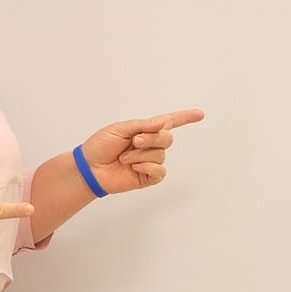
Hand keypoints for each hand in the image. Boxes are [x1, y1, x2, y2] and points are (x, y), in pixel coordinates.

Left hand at [78, 109, 205, 194]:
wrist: (90, 168)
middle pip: (167, 138)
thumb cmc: (101, 145)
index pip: (170, 122)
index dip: (185, 117)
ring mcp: (150, 162)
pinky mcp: (148, 177)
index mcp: (145, 130)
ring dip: (141, 155)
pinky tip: (134, 168)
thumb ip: (143, 125)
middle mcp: (150, 145)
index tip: (200, 114)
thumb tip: (164, 122)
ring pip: (160, 155)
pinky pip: (159, 171)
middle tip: (133, 141)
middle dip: (151, 138)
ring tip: (124, 158)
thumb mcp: (120, 128)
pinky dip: (147, 167)